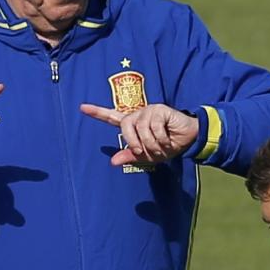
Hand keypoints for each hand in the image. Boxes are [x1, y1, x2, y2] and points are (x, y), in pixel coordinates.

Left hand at [79, 102, 199, 166]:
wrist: (188, 139)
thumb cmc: (167, 146)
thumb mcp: (148, 156)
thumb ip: (131, 156)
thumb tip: (113, 162)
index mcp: (132, 125)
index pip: (112, 118)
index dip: (97, 113)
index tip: (82, 108)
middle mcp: (138, 115)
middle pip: (125, 126)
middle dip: (135, 142)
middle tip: (146, 151)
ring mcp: (148, 111)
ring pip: (141, 129)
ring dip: (151, 144)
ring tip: (161, 146)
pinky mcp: (160, 109)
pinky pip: (154, 128)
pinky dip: (161, 139)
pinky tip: (167, 138)